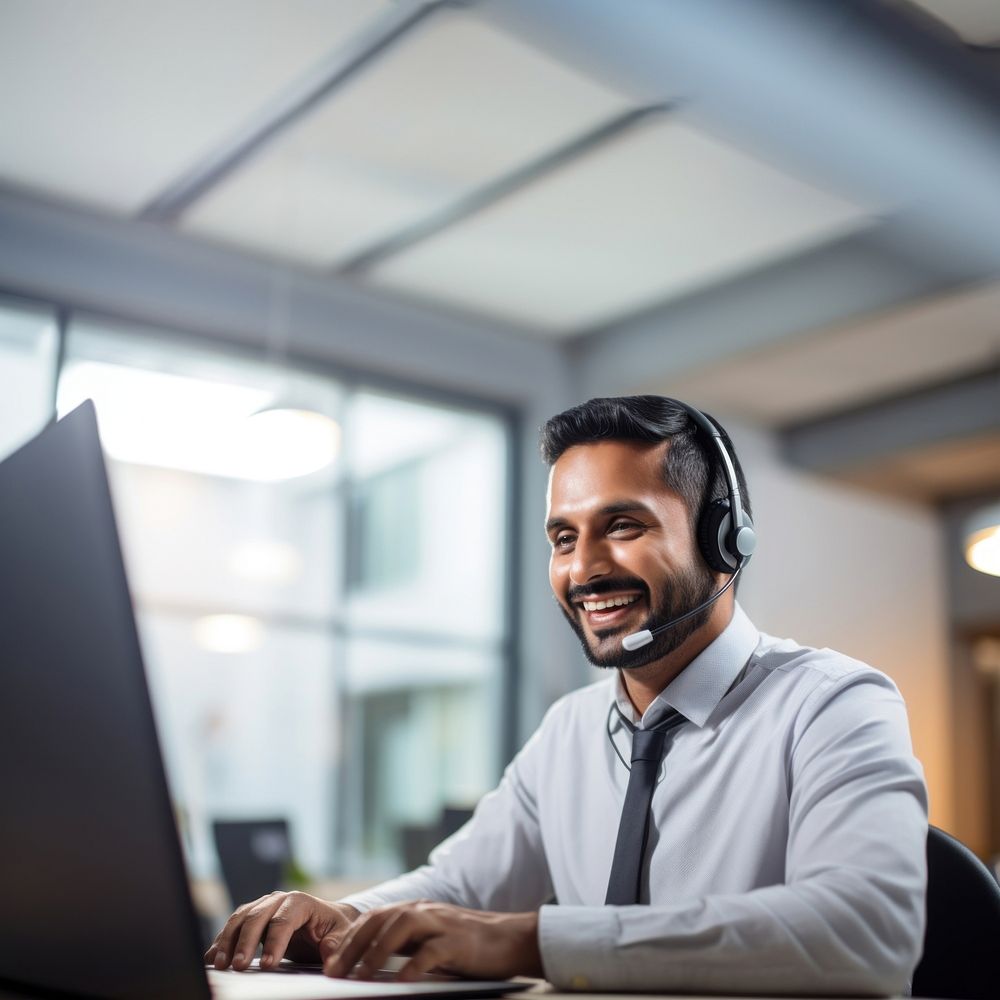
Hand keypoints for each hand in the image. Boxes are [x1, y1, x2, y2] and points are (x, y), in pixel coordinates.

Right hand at [205, 890, 358, 970]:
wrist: (326, 920)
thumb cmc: (334, 928)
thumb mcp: (341, 935)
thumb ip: (335, 945)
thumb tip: (331, 958)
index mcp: (300, 902)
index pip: (284, 920)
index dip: (275, 942)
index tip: (268, 965)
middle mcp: (278, 899)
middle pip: (257, 917)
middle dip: (246, 943)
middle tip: (238, 967)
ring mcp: (263, 905)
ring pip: (240, 918)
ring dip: (228, 940)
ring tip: (220, 964)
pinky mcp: (252, 917)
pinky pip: (234, 926)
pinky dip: (221, 940)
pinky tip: (212, 957)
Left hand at [323, 901, 541, 981]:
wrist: (509, 939)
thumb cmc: (467, 945)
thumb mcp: (430, 939)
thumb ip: (405, 944)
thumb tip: (368, 963)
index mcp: (415, 910)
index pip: (373, 919)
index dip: (348, 939)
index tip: (330, 962)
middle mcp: (424, 911)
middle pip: (380, 920)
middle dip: (352, 945)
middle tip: (333, 972)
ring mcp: (441, 924)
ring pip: (401, 928)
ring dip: (375, 952)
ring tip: (358, 976)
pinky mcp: (458, 941)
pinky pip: (431, 951)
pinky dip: (412, 966)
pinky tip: (399, 981)